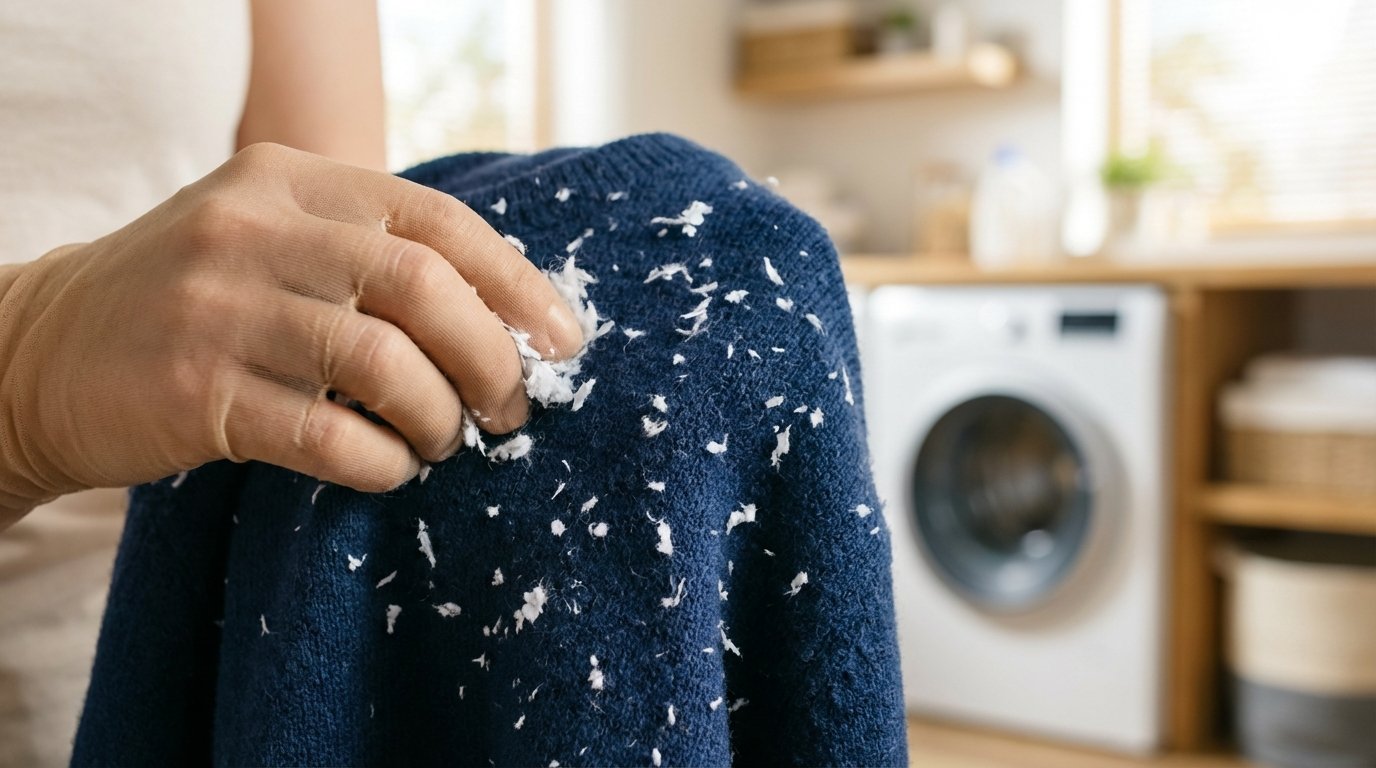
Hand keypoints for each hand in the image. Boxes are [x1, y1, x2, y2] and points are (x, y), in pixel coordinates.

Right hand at [0, 142, 582, 519]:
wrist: (38, 350)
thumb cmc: (193, 300)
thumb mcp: (270, 236)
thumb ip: (369, 250)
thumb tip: (507, 317)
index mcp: (291, 181)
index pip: (439, 221)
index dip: (518, 285)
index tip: (564, 341)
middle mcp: (256, 229)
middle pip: (423, 285)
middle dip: (492, 356)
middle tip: (511, 408)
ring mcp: (220, 308)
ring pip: (384, 362)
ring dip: (440, 415)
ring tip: (443, 440)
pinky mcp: (195, 392)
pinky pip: (327, 435)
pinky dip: (382, 461)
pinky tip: (389, 467)